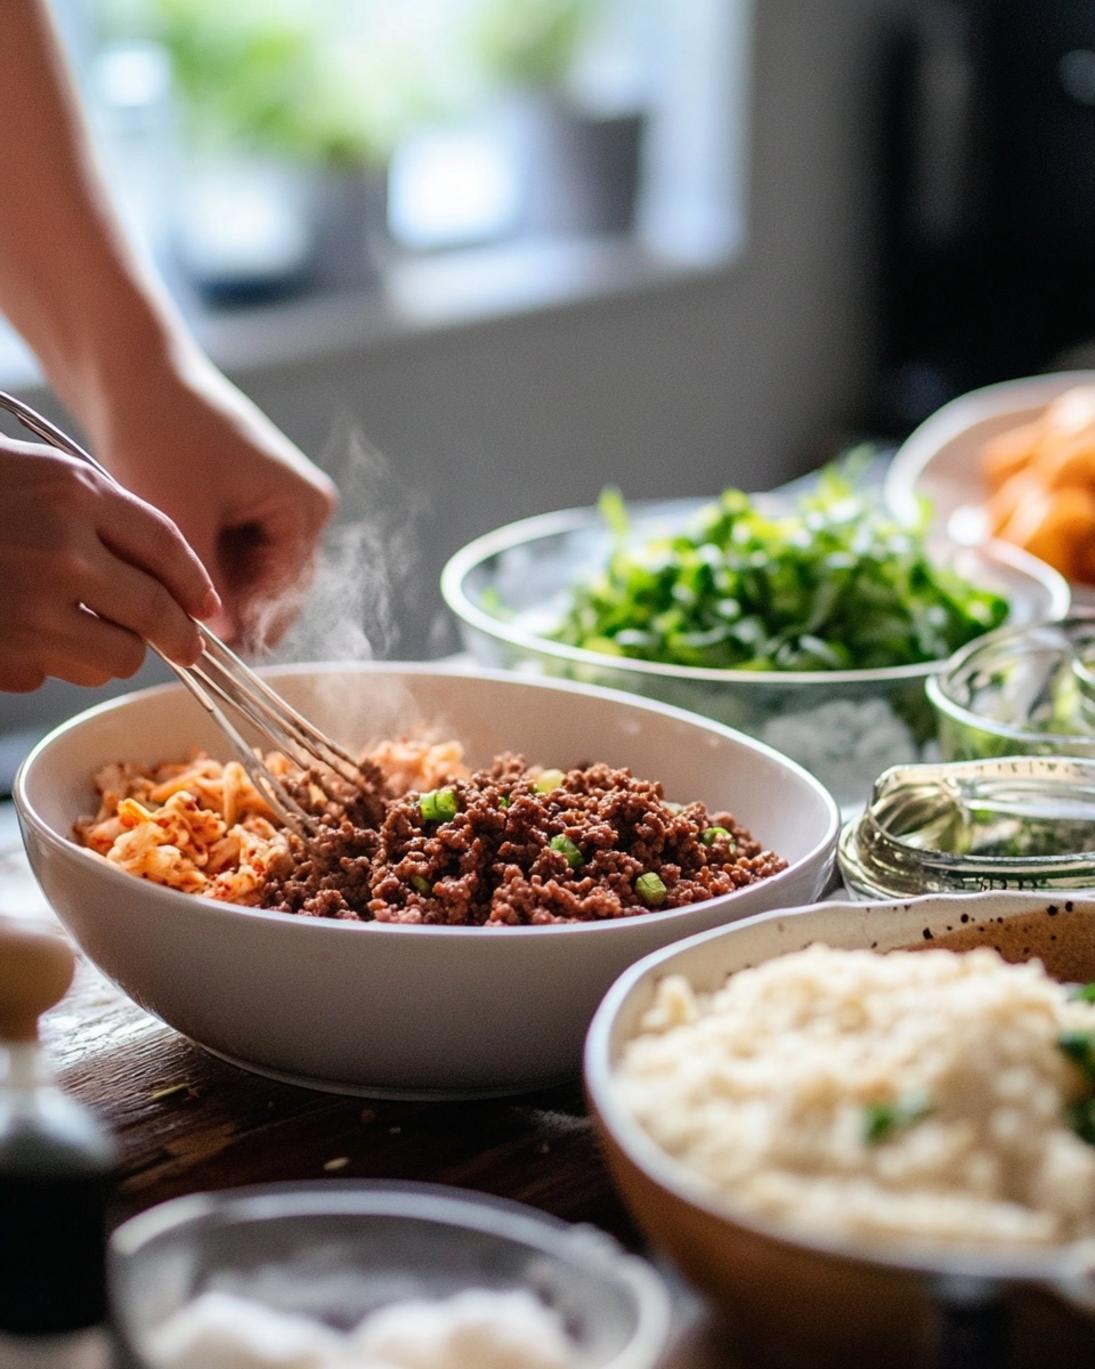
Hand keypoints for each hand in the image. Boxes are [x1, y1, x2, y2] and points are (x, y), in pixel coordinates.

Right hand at [0, 437, 217, 691]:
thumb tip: (174, 581)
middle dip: (178, 638)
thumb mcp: (41, 474)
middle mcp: (60, 552)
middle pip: (154, 616)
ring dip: (109, 652)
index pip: (168, 550)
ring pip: (112, 659)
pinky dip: (45, 662)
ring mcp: (26, 608)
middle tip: (187, 648)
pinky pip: (50, 674)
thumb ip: (103, 515)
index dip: (197, 586)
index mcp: (75, 494)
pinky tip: (16, 630)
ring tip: (79, 626)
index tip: (207, 608)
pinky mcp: (0, 653)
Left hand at [88, 352, 336, 647]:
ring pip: (252, 580)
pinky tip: (171, 567)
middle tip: (174, 625)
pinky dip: (207, 568)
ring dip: (216, 589)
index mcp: (306, 508)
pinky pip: (237, 558)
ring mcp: (281, 507)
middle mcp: (306, 510)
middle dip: (228, 608)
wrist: (131, 373)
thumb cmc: (161, 431)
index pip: (285, 597)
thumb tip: (219, 642)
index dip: (242, 626)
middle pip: (274, 593)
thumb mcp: (183, 519)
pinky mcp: (253, 504)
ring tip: (166, 589)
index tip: (195, 648)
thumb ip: (207, 586)